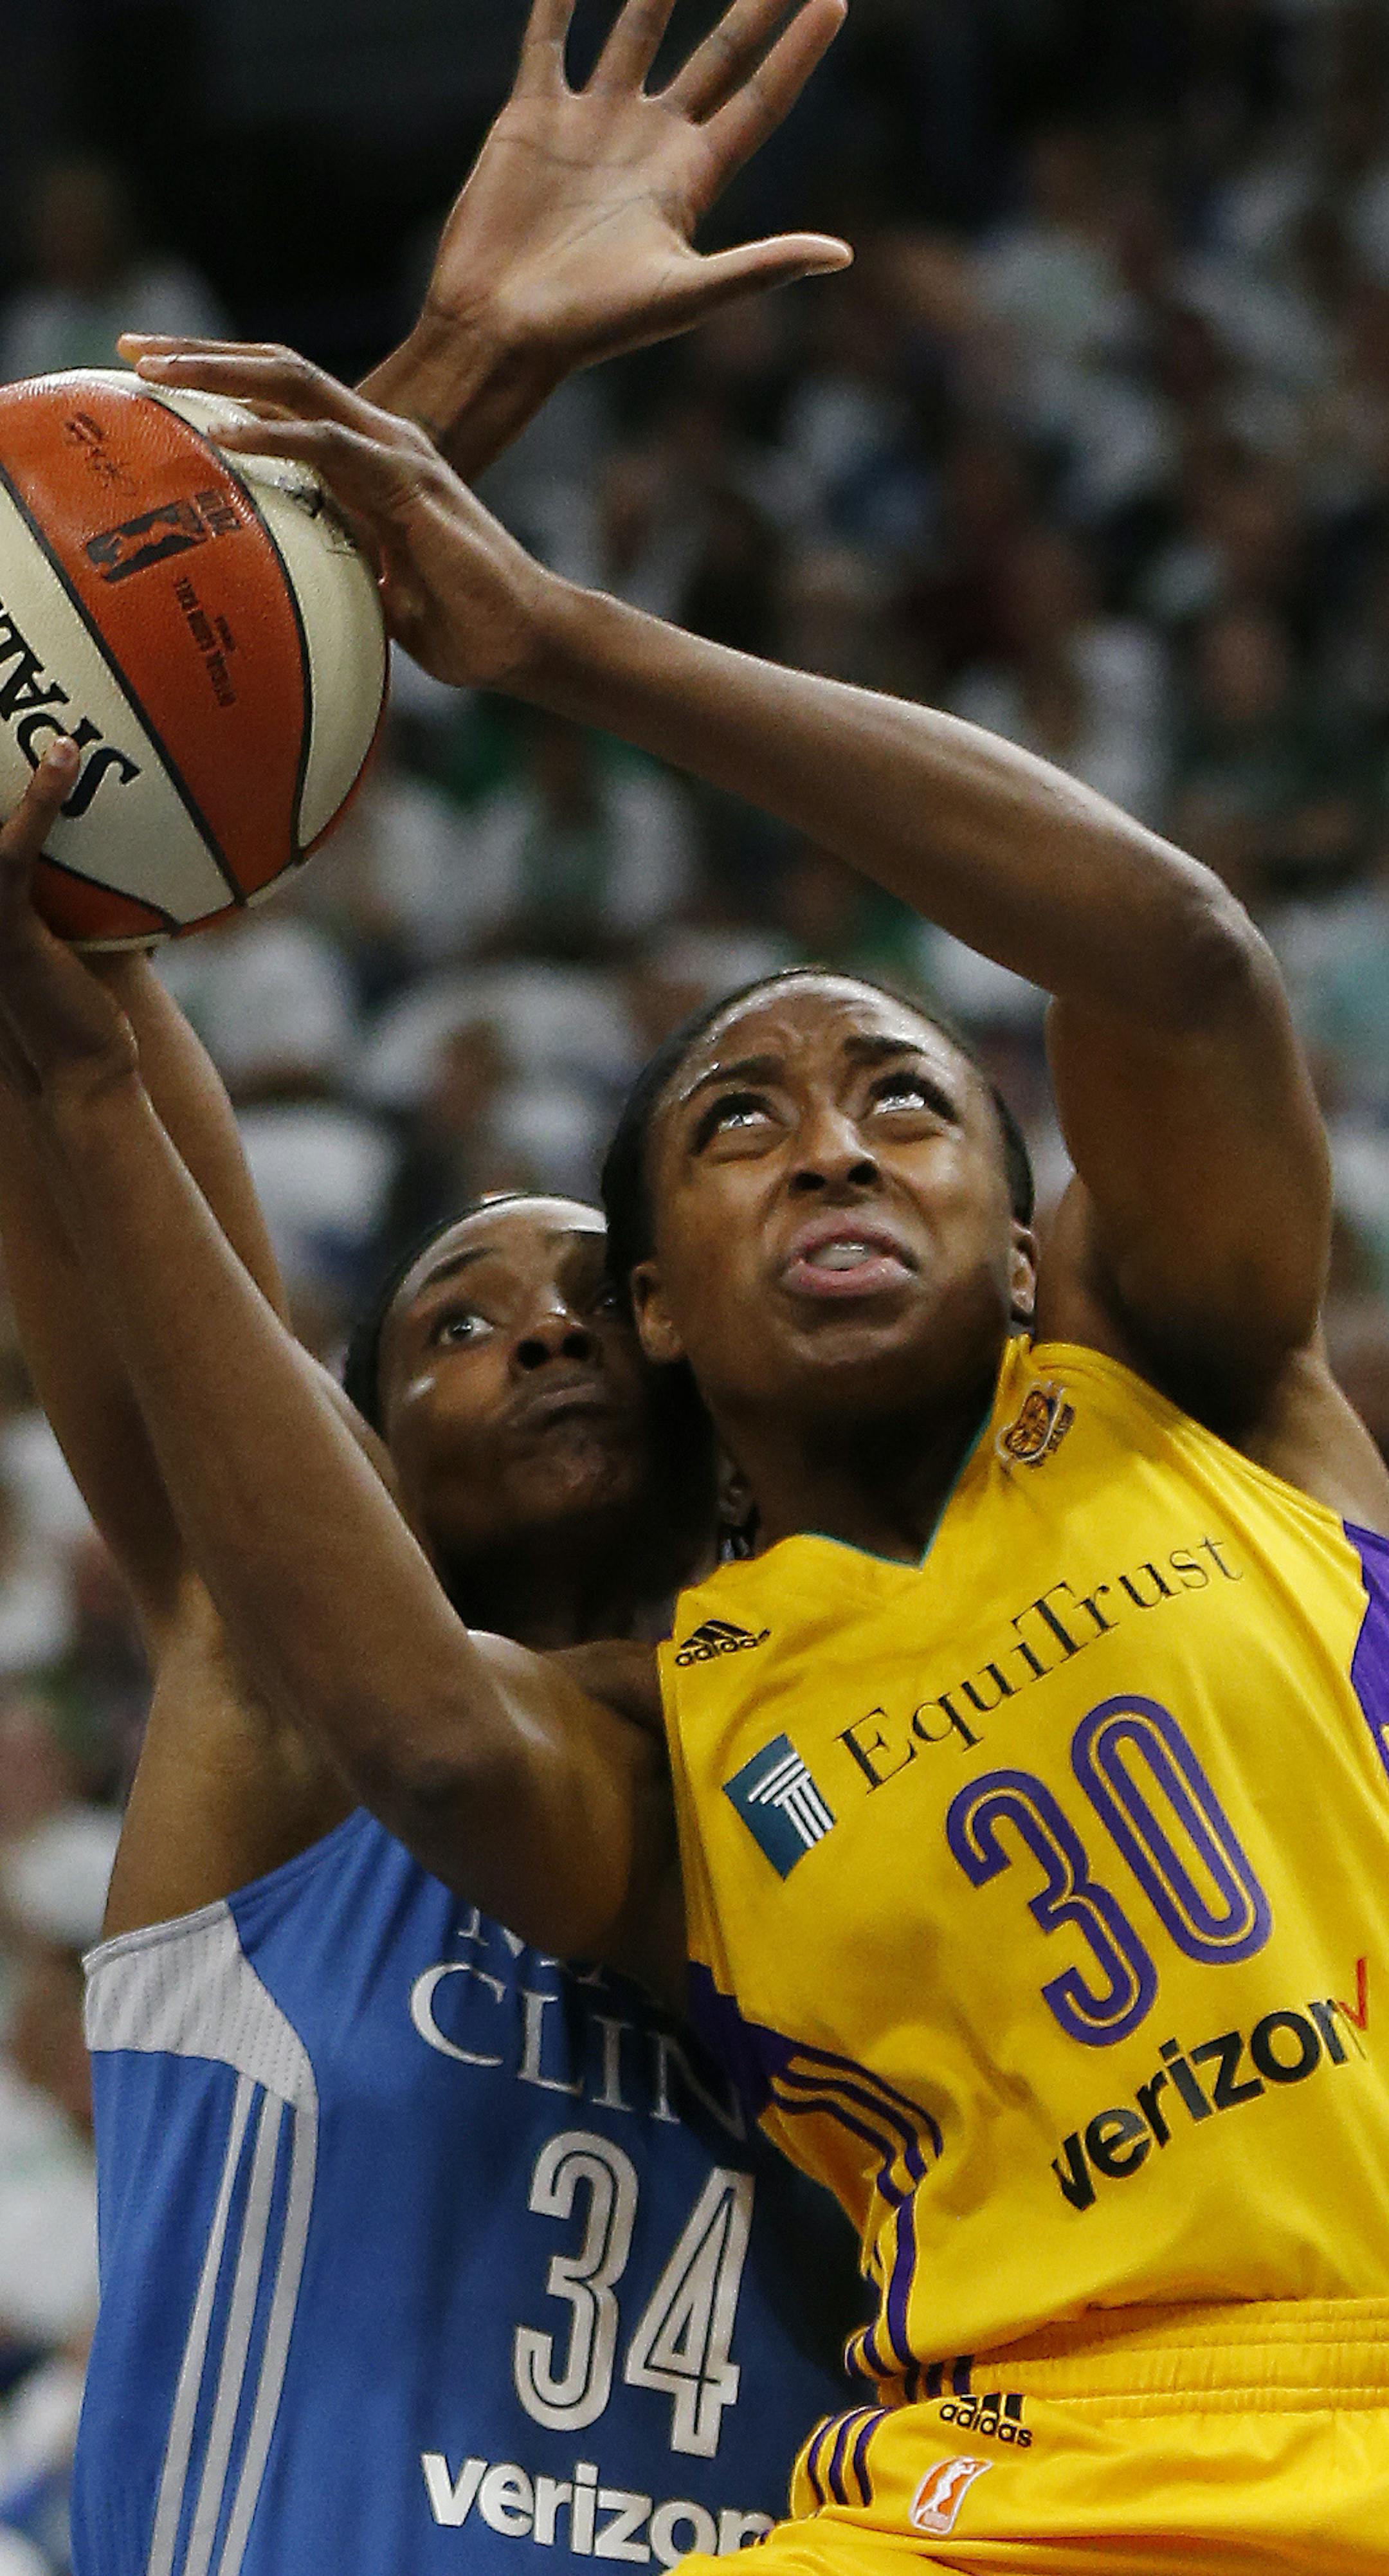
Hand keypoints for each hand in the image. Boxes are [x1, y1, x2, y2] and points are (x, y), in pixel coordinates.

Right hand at [0, 745, 139, 1105]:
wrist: (86, 1071)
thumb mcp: (95, 937)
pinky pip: (12, 851)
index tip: (11, 729)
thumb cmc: (92, 1008)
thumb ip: (105, 885)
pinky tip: (67, 760)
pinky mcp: (3, 927)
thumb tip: (161, 838)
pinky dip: (40, 803)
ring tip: (47, 721)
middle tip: (5, 691)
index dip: (0, 792)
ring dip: (3, 769)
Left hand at [123, 356, 558, 687]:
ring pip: (295, 384)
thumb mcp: (370, 591)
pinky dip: (273, 435)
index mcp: (368, 457)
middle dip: (200, 354)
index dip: (218, 378)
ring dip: (220, 374)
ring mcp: (396, 452)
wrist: (525, 641)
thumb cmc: (458, 626)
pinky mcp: (408, 481)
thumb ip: (327, 566)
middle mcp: (380, 438)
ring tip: (156, 374)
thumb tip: (268, 584)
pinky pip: (328, 444)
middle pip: (278, 369)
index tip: (148, 378)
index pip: (283, 395)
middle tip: (130, 351)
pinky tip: (225, 436)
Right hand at [124, 0, 849, 470]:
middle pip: (715, 55)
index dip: (797, 52)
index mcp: (690, 180)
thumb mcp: (685, 297)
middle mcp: (649, 143)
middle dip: (751, 5)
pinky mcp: (532, 117)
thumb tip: (843, 254)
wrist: (500, 329)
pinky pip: (549, 38)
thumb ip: (762, 268)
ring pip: (636, 30)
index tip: (835, 1)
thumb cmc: (593, 327)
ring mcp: (592, 124)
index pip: (759, 101)